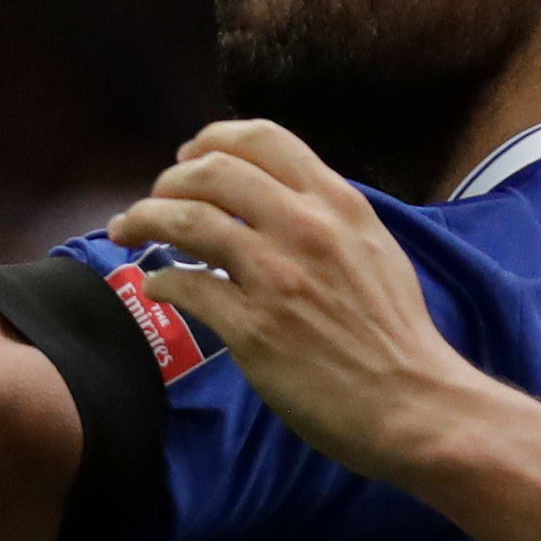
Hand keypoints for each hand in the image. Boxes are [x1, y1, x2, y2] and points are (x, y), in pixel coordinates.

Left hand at [109, 121, 506, 480]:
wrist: (412, 401)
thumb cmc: (396, 333)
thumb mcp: (373, 248)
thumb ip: (327, 217)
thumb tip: (277, 201)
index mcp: (337, 203)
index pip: (262, 139)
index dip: (212, 139)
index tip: (189, 157)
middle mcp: (304, 227)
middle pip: (212, 171)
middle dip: (168, 180)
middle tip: (154, 199)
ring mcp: (276, 276)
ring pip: (186, 221)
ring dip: (145, 219)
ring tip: (128, 229)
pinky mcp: (253, 328)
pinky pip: (185, 285)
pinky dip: (161, 279)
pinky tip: (157, 285)